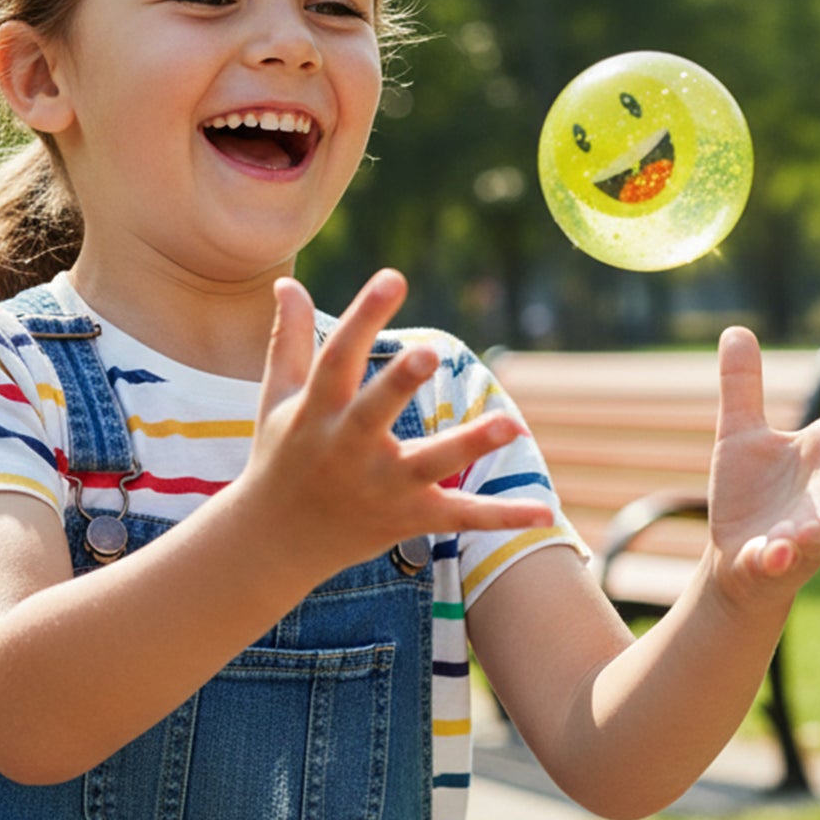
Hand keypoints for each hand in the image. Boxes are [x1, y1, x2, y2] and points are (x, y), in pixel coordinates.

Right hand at [242, 269, 552, 579]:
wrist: (275, 542)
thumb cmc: (282, 456)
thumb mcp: (277, 399)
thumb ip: (289, 340)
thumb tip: (285, 283)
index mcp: (315, 413)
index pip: (337, 358)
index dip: (363, 317)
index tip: (392, 277)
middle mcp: (346, 450)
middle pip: (375, 413)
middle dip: (400, 384)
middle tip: (430, 352)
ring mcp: (380, 487)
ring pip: (428, 464)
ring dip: (469, 446)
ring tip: (512, 424)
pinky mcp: (408, 518)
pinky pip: (459, 517)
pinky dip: (501, 518)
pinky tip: (543, 513)